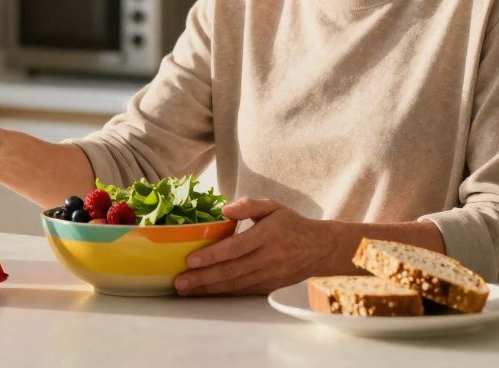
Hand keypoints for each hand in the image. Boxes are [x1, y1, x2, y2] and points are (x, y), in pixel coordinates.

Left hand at [174, 198, 343, 295]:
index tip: (191, 260)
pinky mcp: (269, 287)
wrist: (319, 249)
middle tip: (179, 282)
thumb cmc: (291, 224)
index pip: (236, 247)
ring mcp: (269, 276)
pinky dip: (222, 293)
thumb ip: (249, 204)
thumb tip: (224, 209)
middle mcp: (268, 258)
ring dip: (208, 289)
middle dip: (203, 278)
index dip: (213, 255)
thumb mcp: (273, 206)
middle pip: (231, 270)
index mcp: (267, 235)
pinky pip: (242, 292)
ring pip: (235, 285)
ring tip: (186, 290)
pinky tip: (205, 293)